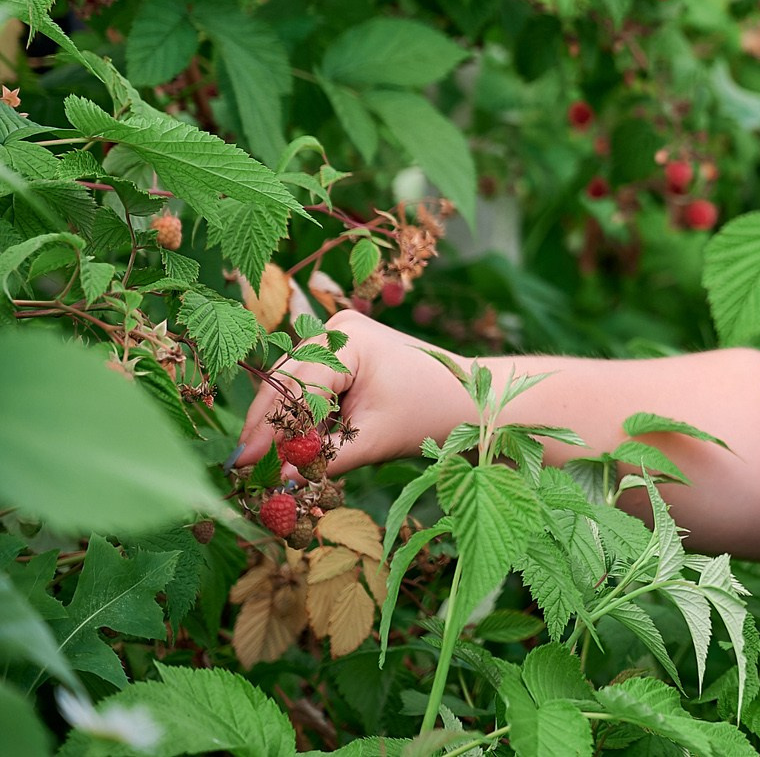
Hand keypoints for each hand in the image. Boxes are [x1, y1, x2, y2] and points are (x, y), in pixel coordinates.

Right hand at [235, 309, 474, 477]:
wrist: (469, 398)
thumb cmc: (429, 414)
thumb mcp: (374, 440)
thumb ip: (324, 458)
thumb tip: (277, 480)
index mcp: (348, 339)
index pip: (295, 387)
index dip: (269, 428)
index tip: (245, 464)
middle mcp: (338, 328)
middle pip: (284, 381)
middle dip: (265, 425)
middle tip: (241, 466)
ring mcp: (338, 335)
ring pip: (291, 383)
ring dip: (279, 421)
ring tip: (260, 461)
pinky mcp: (341, 351)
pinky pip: (308, 382)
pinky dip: (299, 413)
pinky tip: (287, 444)